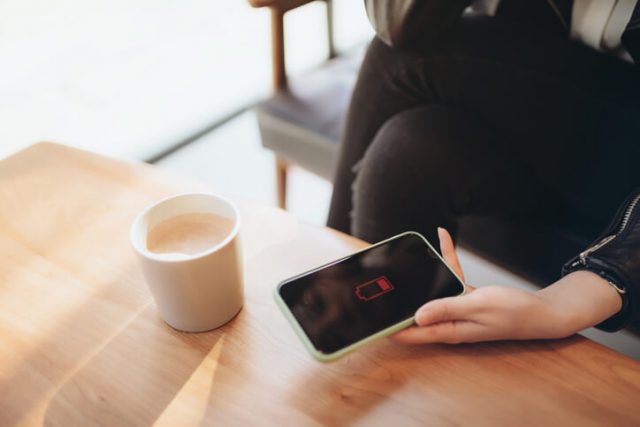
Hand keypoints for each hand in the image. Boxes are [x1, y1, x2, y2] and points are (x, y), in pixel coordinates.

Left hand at [393, 228, 573, 343]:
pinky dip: (446, 260)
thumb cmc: (514, 313)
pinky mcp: (464, 300)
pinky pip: (448, 279)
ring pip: (430, 291)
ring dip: (421, 274)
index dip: (389, 328)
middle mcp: (448, 322)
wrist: (541, 311)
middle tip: (379, 284)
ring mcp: (456, 311)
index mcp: (448, 330)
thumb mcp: (478, 307)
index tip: (370, 319)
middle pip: (414, 312)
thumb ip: (447, 309)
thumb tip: (416, 316)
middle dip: (397, 300)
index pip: (411, 333)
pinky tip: (442, 240)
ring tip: (407, 254)